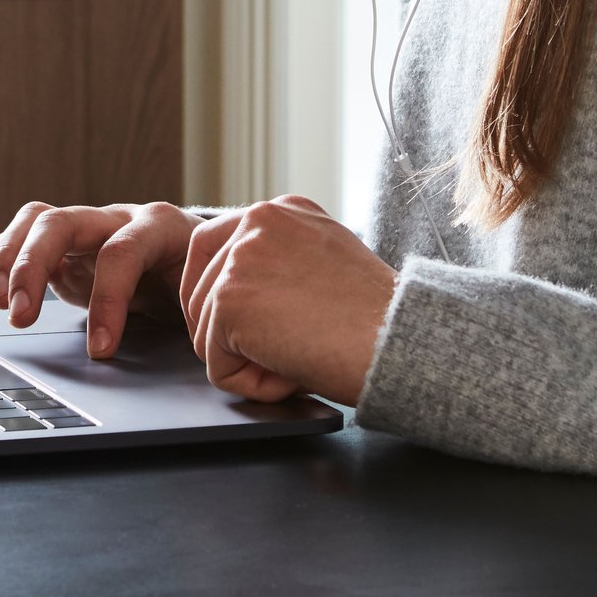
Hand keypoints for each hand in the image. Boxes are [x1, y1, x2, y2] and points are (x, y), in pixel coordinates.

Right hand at [0, 201, 236, 357]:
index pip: (121, 253)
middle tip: (20, 316)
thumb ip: (197, 312)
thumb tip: (197, 345)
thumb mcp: (207, 296)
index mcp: (159, 227)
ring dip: (8, 262)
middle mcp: (116, 217)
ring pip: (35, 223)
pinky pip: (19, 239)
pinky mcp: (64, 244)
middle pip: (62, 222)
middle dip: (33, 267)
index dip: (108, 300)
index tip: (99, 351)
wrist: (201, 259)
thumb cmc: (205, 280)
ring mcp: (87, 226)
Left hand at [179, 196, 397, 406]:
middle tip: (277, 355)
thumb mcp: (323, 264)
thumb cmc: (376, 319)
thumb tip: (243, 294)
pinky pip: (216, 365)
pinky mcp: (229, 300)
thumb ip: (281, 263)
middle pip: (198, 288)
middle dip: (226, 334)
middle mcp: (256, 220)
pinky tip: (293, 375)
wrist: (398, 341)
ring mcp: (239, 258)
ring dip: (244, 361)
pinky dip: (251, 385)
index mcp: (280, 211)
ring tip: (296, 362)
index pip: (212, 246)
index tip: (244, 327)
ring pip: (204, 329)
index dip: (219, 297)